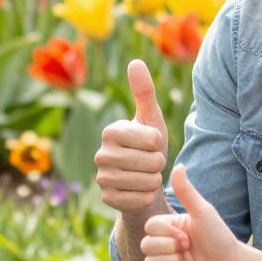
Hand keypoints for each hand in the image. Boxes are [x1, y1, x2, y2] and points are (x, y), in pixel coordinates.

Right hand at [95, 60, 168, 214]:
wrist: (140, 180)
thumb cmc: (147, 146)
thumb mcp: (151, 119)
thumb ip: (144, 92)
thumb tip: (135, 62)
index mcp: (111, 131)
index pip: (152, 139)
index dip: (160, 143)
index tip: (151, 143)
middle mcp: (101, 154)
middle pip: (152, 162)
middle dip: (159, 164)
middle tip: (151, 163)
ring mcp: (102, 178)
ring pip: (148, 182)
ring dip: (155, 180)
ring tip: (147, 175)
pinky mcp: (107, 199)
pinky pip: (142, 199)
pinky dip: (148, 196)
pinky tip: (141, 191)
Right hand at [141, 164, 241, 260]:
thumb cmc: (219, 237)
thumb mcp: (203, 212)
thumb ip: (187, 191)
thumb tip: (178, 164)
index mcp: (168, 228)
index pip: (149, 226)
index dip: (167, 232)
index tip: (188, 235)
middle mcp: (163, 245)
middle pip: (145, 245)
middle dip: (170, 248)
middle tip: (189, 249)